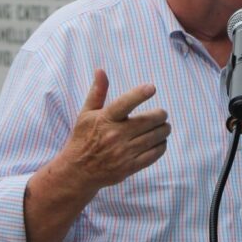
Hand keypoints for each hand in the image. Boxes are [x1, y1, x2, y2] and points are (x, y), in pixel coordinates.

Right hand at [62, 69, 170, 190]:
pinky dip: (161, 146)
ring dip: (164, 130)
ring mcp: (122, 153)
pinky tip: (161, 142)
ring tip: (165, 127)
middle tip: (162, 114)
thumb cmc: (82, 138)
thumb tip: (100, 70)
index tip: (152, 88)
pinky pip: (153, 155)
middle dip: (160, 115)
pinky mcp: (129, 167)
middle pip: (147, 121)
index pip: (125, 103)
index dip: (139, 94)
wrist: (77, 171)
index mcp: (105, 119)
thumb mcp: (86, 113)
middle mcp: (115, 135)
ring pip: (153, 138)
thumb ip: (97, 92)